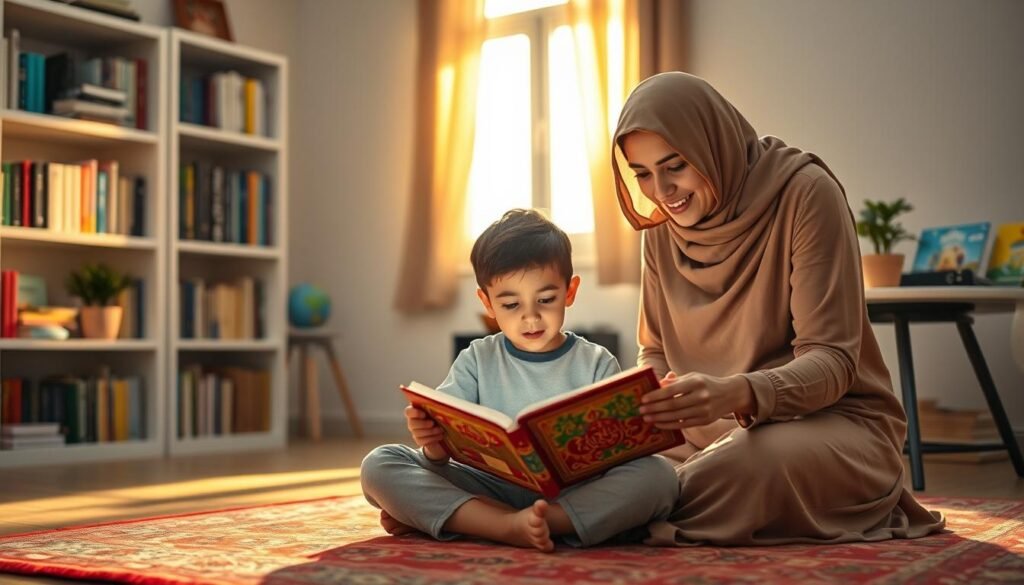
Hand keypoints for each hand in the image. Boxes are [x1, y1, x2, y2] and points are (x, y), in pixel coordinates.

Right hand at [405, 405, 447, 460]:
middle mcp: (412, 421)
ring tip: (440, 430)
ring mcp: (415, 431)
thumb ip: (434, 408)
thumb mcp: (437, 411)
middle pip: (412, 423)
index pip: (408, 412)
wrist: (442, 428)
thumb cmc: (439, 415)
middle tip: (432, 423)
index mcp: (415, 411)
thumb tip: (438, 407)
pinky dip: (432, 438)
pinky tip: (440, 436)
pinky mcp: (419, 440)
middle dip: (423, 424)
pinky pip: (422, 441)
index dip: (414, 413)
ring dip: (430, 432)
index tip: (424, 414)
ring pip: (417, 433)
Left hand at [639, 371, 753, 429]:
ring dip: (659, 418)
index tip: (644, 399)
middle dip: (654, 409)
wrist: (730, 394)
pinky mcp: (705, 421)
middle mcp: (701, 396)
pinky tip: (659, 424)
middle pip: (673, 405)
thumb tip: (656, 384)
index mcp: (696, 382)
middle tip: (641, 410)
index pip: (672, 390)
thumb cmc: (706, 384)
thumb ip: (675, 381)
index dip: (656, 396)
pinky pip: (683, 425)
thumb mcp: (692, 377)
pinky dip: (669, 425)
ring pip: (677, 416)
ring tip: (647, 418)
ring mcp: (704, 410)